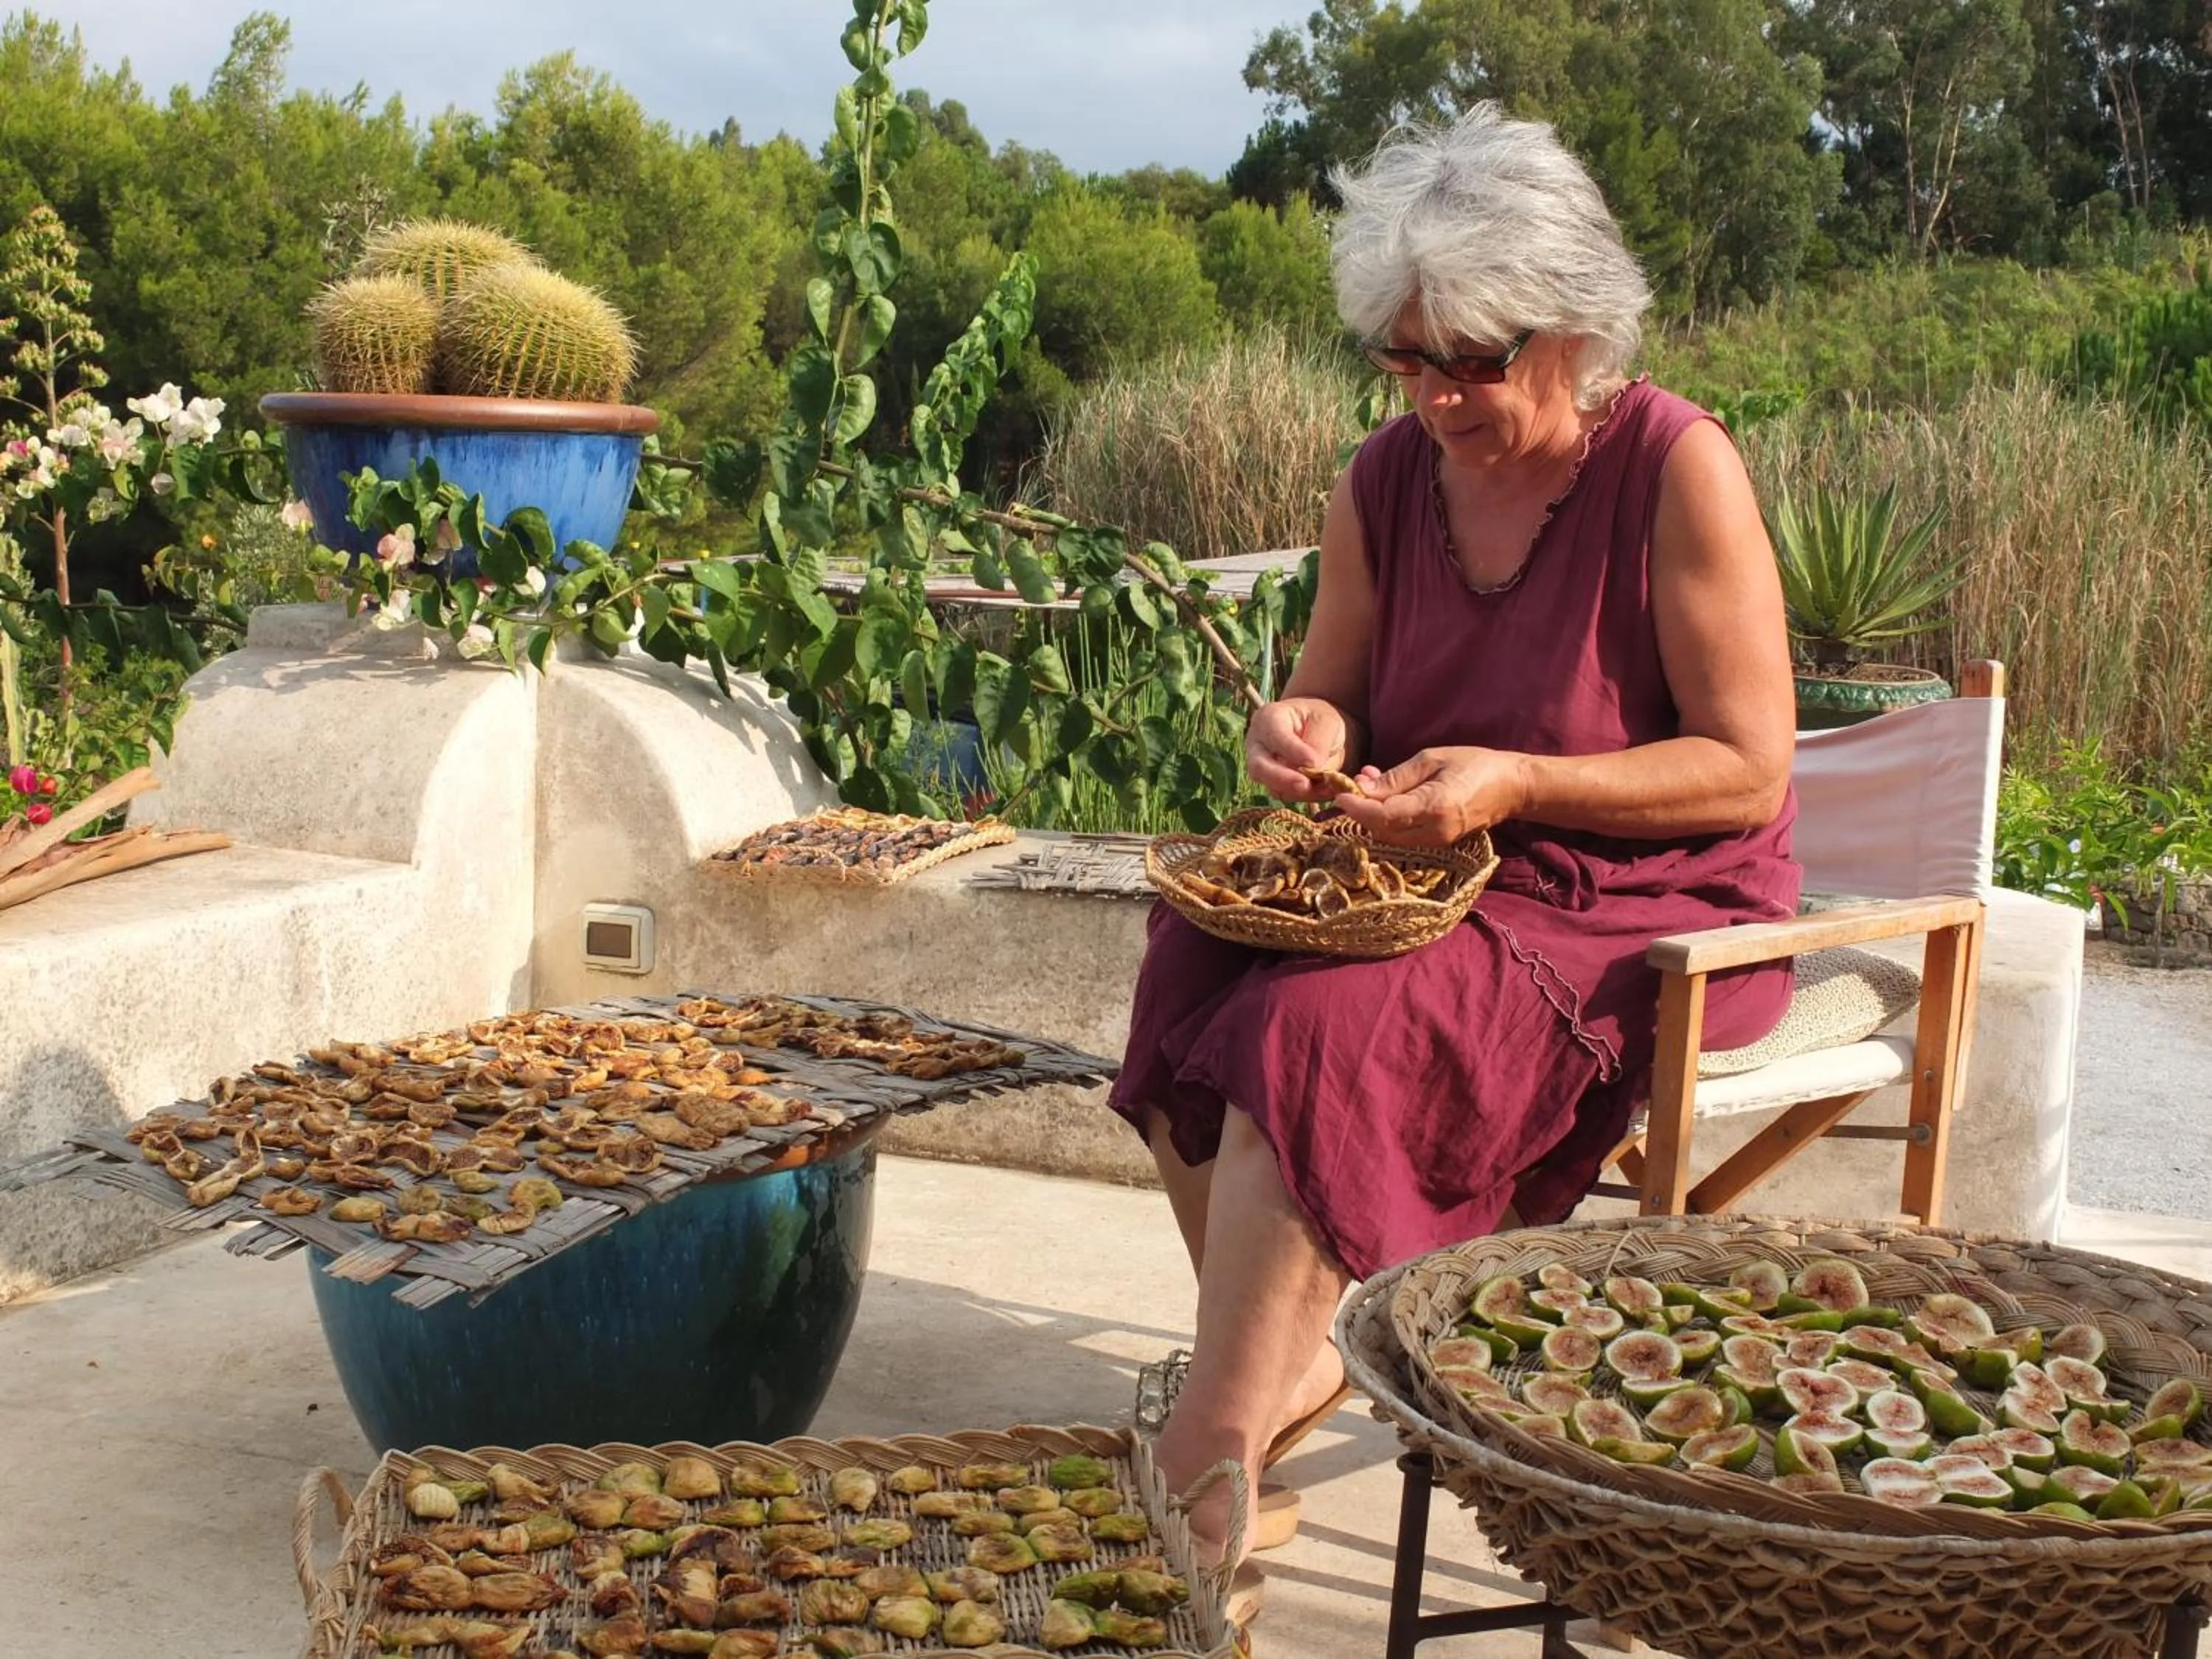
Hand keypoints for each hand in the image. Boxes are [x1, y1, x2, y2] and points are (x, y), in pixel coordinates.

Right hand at [1245, 698, 1351, 802]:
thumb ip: (1319, 742)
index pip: (1274, 736)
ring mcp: (1262, 767)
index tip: (1313, 761)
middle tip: (1305, 784)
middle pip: (1259, 767)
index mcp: (1268, 718)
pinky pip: (1286, 795)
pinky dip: (1306, 796)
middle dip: (1283, 779)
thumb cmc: (1318, 719)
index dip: (1292, 750)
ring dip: (1300, 791)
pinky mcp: (1274, 785)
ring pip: (1272, 786)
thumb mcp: (1326, 721)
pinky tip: (1325, 790)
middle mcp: (1258, 745)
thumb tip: (1314, 767)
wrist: (1319, 731)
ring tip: (1326, 787)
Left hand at [1332, 746, 1529, 846]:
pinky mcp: (1438, 843)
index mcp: (1434, 807)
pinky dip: (1388, 819)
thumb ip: (1397, 778)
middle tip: (1355, 785)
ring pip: (1390, 837)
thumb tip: (1363, 788)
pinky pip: (1403, 836)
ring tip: (1372, 784)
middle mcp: (1434, 831)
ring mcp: (1437, 842)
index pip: (1383, 817)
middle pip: (1382, 831)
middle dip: (1362, 811)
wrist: (1511, 787)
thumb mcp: (1432, 759)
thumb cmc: (1474, 764)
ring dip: (1373, 815)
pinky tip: (1389, 796)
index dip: (1357, 808)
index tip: (1340, 794)